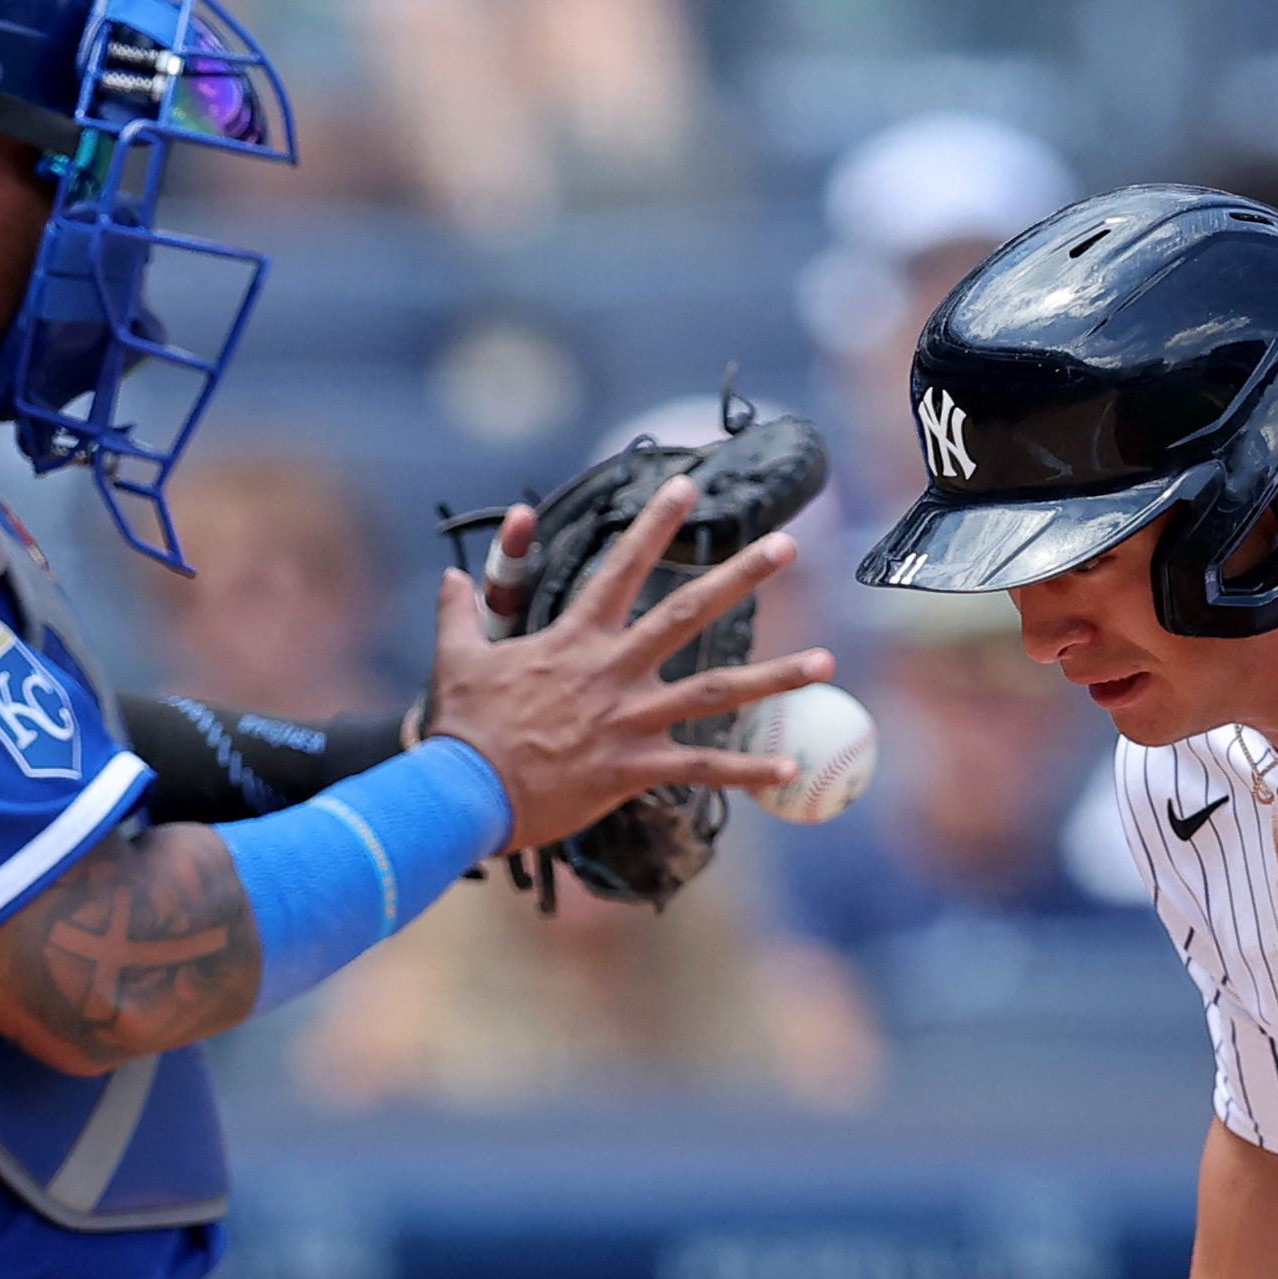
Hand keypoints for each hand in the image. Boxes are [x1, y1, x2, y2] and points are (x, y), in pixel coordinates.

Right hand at [425, 474, 829, 850]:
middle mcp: (612, 671)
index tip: (687, 487)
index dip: (656, 525)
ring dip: (775, 676)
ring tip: (826, 660)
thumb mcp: (458, 658)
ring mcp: (628, 720)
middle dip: (740, 576)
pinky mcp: (632, 770)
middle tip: (786, 547)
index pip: (622, 567)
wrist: (463, 791)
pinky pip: (701, 770)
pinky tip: (790, 765)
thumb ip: (460, 614)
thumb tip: (452, 579)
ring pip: (715, 692)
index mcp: (575, 639)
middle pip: (688, 613)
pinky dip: (748, 771)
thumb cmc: (463, 727)